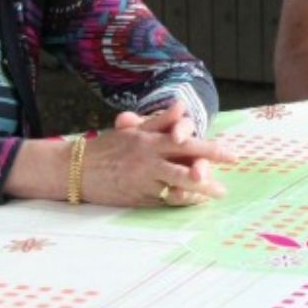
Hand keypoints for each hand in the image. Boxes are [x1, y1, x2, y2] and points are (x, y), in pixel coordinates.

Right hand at [81, 119, 236, 208]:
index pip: (186, 144)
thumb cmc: (107, 147)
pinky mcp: (137, 199)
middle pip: (184, 170)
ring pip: (176, 189)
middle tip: (226, 185)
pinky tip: (194, 201)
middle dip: (209, 177)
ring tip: (216, 195)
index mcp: (149, 142)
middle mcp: (148, 163)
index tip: (232, 154)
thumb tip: (181, 105)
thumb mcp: (133, 130)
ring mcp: (142, 183)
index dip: (210, 150)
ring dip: (198, 193)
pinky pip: (164, 201)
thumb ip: (160, 120)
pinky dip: (180, 201)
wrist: (75, 170)